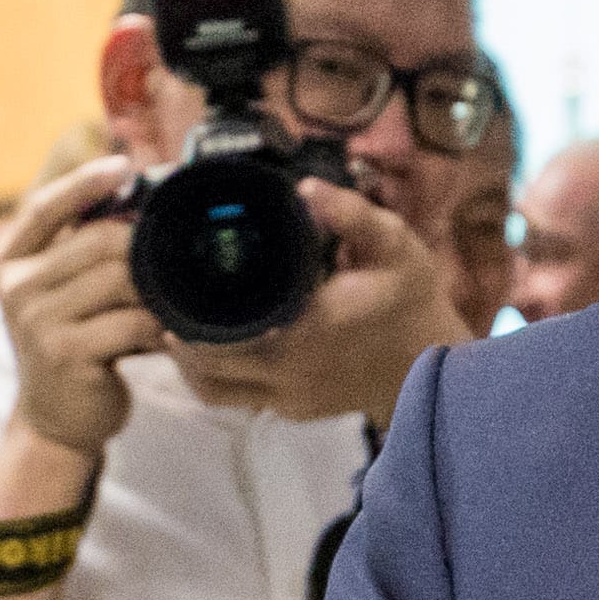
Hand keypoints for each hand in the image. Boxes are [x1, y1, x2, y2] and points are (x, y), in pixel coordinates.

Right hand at [0, 162, 150, 460]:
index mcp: (8, 261)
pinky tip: (162, 337)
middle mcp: (14, 287)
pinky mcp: (64, 353)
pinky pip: (132, 321)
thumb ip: (80, 248)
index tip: (124, 165)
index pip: (44, 206)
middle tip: (169, 264)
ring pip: (120, 278)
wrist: (56, 418)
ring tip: (165, 305)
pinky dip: (157, 327)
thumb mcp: (60, 291)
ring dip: (155, 291)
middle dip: (143, 249)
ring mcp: (36, 321)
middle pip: (99, 240)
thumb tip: (134, 191)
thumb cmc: (72, 344)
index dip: (84, 182)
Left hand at [170, 172, 450, 431]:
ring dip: (186, 360)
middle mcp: (289, 370)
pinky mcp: (293, 411)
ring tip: (174, 322)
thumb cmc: (412, 301)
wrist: (436, 368)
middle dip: (178, 330)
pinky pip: (235, 400)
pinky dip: (212, 376)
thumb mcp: (394, 246)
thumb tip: (304, 188)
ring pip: (212, 387)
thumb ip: (351, 215)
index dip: (188, 306)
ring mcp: (288, 397)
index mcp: (306, 327)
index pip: (225, 326)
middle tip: (162, 295)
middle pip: (204, 359)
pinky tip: (205, 348)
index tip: (170, 277)